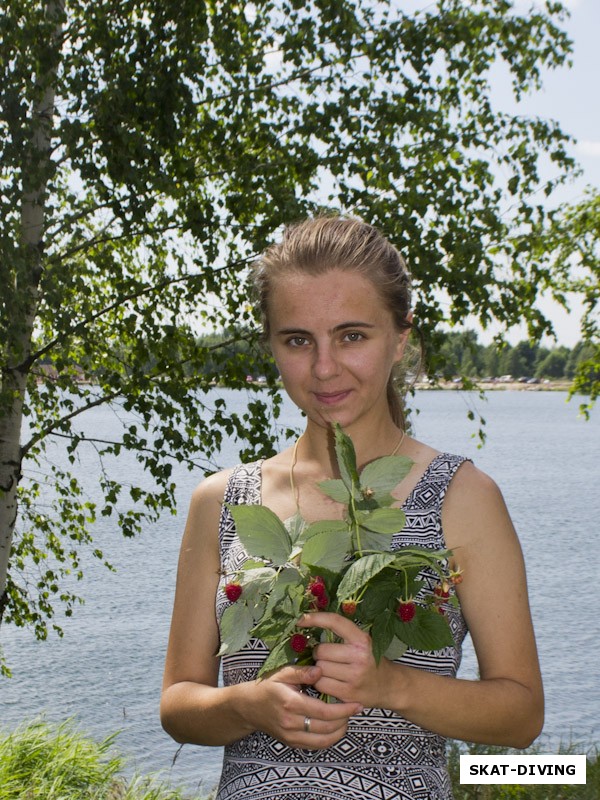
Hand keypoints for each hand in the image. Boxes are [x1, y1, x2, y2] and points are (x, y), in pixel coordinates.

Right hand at [247, 663, 362, 749]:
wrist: (248, 707)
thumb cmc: (267, 686)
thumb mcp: (282, 673)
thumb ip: (302, 671)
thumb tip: (321, 670)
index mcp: (290, 703)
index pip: (323, 711)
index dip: (343, 709)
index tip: (356, 704)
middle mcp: (291, 723)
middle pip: (326, 728)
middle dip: (345, 719)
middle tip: (355, 708)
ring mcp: (290, 736)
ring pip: (323, 741)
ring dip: (339, 731)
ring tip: (347, 718)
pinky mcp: (291, 743)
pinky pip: (315, 746)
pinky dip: (329, 739)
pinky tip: (336, 727)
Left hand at [298, 612, 395, 709]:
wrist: (390, 686)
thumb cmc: (370, 660)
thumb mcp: (362, 642)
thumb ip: (342, 633)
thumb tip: (308, 621)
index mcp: (362, 639)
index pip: (335, 622)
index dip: (315, 618)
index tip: (300, 619)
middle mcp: (359, 656)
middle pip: (321, 650)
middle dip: (319, 654)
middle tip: (329, 657)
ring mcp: (354, 676)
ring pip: (319, 668)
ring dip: (319, 669)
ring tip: (331, 670)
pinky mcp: (348, 693)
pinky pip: (321, 685)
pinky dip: (321, 683)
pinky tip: (332, 682)